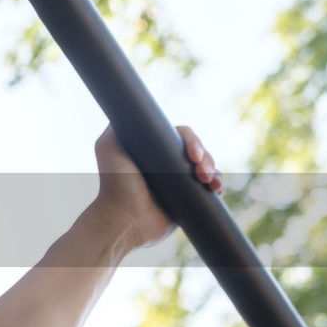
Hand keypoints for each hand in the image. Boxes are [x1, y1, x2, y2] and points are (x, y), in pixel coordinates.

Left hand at [89, 125, 223, 250]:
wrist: (123, 220)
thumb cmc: (114, 185)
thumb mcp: (108, 147)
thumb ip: (116, 125)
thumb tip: (127, 106)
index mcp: (153, 150)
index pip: (180, 136)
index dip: (191, 141)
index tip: (192, 154)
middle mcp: (166, 164)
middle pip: (197, 150)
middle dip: (205, 156)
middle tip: (201, 171)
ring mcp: (178, 182)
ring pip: (207, 167)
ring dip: (213, 170)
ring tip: (207, 182)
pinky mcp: (187, 201)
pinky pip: (210, 188)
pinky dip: (217, 185)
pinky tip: (216, 189)